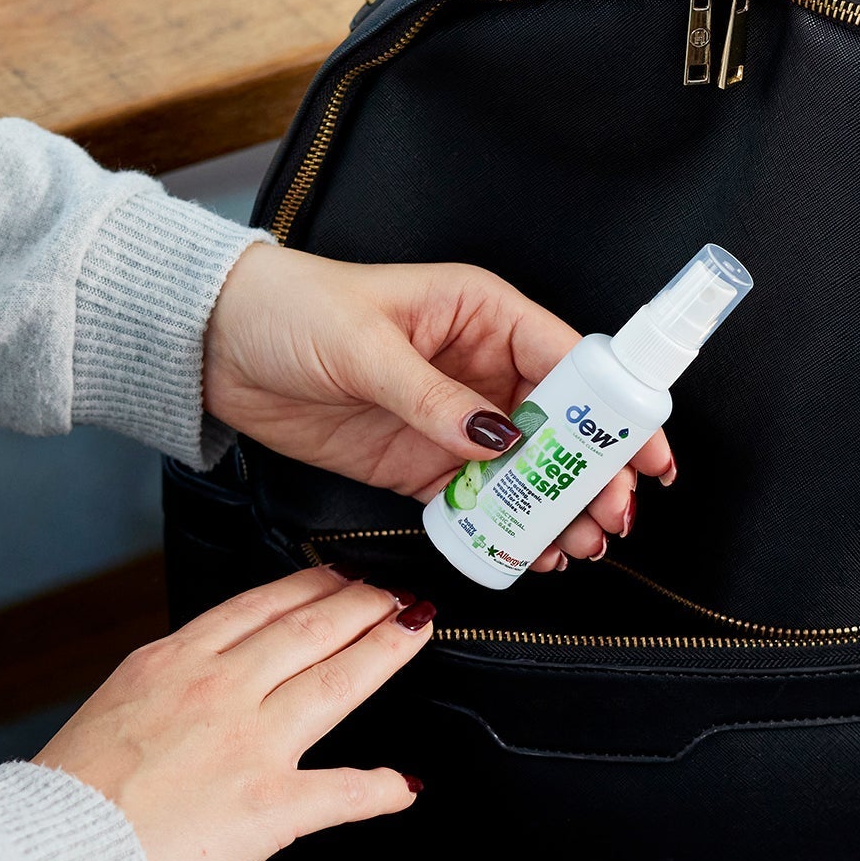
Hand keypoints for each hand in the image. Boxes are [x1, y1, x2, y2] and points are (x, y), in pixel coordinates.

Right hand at [35, 566, 431, 860]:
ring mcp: (249, 744)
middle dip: (360, 605)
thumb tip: (196, 686)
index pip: (260, 608)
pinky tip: (401, 786)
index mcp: (174, 663)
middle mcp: (218, 691)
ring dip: (382, 652)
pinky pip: (340, 793)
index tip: (338, 575)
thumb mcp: (116, 705)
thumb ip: (166, 686)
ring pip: (335, 682)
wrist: (51, 848)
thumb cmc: (69, 793)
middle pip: (308, 631)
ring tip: (411, 632)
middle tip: (394, 592)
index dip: (311, 587)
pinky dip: (377, 789)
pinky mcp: (268, 806)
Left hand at [203, 245, 669, 569]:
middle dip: (590, 472)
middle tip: (610, 516)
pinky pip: (473, 498)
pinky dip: (501, 525)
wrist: (217, 345)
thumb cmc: (290, 310)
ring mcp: (448, 417)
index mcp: (480, 312)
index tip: (643, 451)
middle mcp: (476, 364)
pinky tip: (525, 550)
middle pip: (557, 424)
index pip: (568, 360)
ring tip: (576, 547)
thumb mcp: (365, 346)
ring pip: (523, 469)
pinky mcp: (416, 460)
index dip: (612, 407)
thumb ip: (432, 397)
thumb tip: (496, 437)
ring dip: (552, 507)